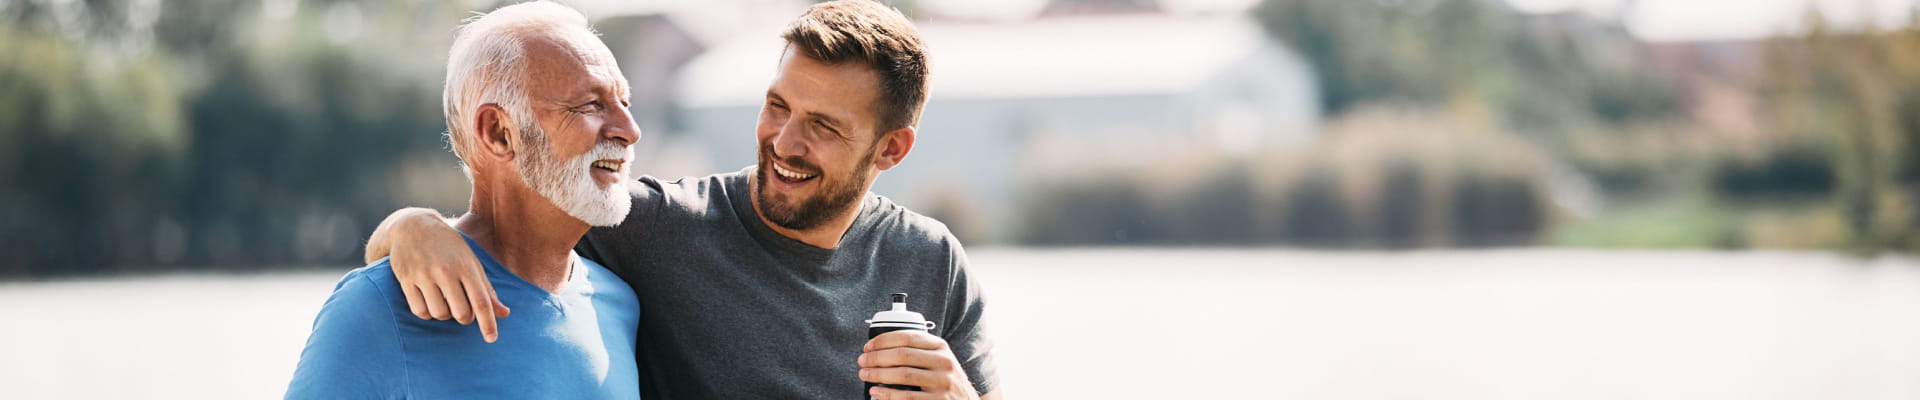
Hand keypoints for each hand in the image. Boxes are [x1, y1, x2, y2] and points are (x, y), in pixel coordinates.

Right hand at [368, 208, 509, 341]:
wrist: (413, 226)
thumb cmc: (448, 246)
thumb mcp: (471, 262)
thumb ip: (486, 289)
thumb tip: (504, 314)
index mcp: (466, 266)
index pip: (481, 301)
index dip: (488, 323)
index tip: (492, 339)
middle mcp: (446, 271)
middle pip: (461, 313)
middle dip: (465, 318)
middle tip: (462, 310)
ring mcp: (424, 275)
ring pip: (439, 314)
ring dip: (444, 315)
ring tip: (444, 301)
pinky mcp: (406, 279)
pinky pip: (420, 311)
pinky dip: (427, 313)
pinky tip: (429, 301)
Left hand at [858, 330, 979, 399]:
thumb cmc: (945, 380)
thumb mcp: (938, 359)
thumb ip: (918, 350)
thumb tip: (880, 349)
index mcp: (941, 347)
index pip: (907, 336)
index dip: (883, 340)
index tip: (868, 346)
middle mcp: (943, 362)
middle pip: (902, 355)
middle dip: (876, 357)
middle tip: (862, 361)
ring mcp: (942, 382)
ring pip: (903, 375)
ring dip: (878, 374)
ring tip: (865, 375)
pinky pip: (907, 397)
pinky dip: (888, 395)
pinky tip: (876, 392)